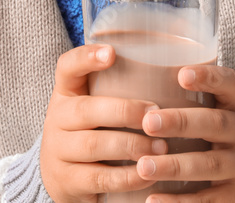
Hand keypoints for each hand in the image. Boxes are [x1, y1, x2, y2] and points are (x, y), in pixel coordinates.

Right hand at [40, 44, 168, 202]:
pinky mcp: (67, 181)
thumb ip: (120, 86)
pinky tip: (147, 174)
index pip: (67, 67)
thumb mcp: (95, 104)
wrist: (59, 176)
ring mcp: (59, 151)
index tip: (112, 53)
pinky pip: (98, 178)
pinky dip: (126, 177)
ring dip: (131, 146)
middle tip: (155, 112)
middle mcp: (57, 119)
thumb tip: (176, 63)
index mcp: (66, 92)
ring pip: (92, 145)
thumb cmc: (93, 130)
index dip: (86, 58)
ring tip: (162, 147)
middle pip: (85, 109)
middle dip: (124, 111)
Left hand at [136, 65, 234, 202]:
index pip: (231, 83)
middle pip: (216, 123)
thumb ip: (183, 97)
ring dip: (174, 165)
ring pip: (209, 165)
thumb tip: (126, 62)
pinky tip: (152, 201)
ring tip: (143, 166)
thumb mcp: (211, 114)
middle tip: (148, 123)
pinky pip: (207, 201)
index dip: (209, 77)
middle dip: (181, 122)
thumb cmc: (211, 139)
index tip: (181, 74)